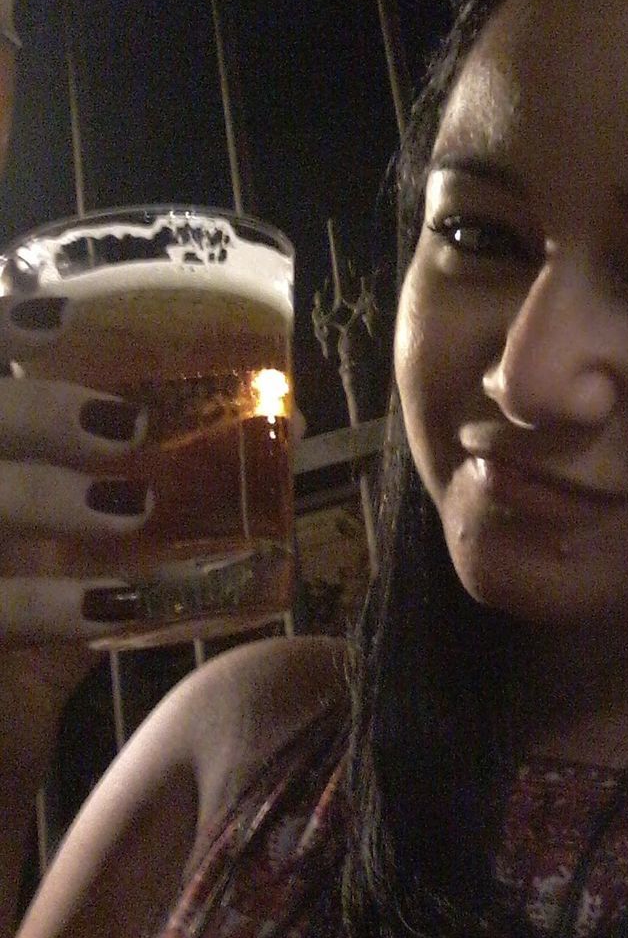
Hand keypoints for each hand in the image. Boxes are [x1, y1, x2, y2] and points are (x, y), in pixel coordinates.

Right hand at [0, 294, 149, 650]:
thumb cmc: (47, 619)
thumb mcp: (95, 551)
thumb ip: (170, 489)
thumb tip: (289, 418)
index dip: (4, 329)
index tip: (65, 318)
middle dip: (37, 412)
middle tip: (130, 426)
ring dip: (50, 494)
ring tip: (133, 505)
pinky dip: (55, 605)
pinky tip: (115, 606)